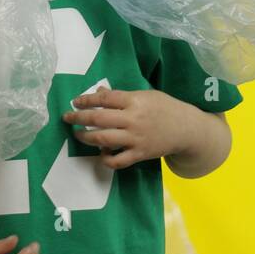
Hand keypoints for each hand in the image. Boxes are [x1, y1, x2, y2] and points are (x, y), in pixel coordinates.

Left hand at [62, 88, 198, 169]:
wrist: (187, 129)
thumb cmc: (165, 108)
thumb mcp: (146, 95)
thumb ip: (122, 95)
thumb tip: (98, 93)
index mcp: (135, 101)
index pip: (105, 99)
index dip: (87, 100)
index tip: (76, 102)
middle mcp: (133, 119)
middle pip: (99, 119)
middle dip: (79, 118)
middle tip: (67, 118)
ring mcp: (136, 139)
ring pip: (104, 140)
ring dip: (86, 138)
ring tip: (78, 135)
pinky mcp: (140, 154)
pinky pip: (118, 161)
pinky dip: (106, 159)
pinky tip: (101, 153)